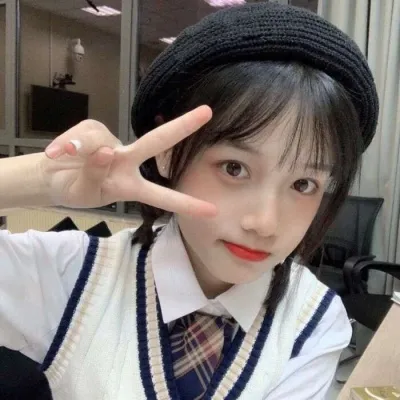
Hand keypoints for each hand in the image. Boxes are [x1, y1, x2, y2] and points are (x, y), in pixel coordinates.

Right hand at [42, 105, 216, 216]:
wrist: (50, 176)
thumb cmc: (73, 189)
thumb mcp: (83, 193)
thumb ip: (93, 175)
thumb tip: (107, 151)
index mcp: (131, 187)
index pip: (162, 196)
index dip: (185, 204)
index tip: (212, 210)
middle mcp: (127, 162)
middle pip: (156, 142)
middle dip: (181, 127)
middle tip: (207, 112)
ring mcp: (111, 143)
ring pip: (101, 139)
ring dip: (79, 148)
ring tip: (63, 156)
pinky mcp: (93, 128)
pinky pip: (83, 133)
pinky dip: (67, 142)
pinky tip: (58, 152)